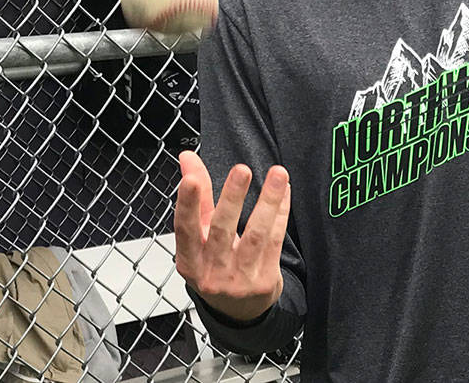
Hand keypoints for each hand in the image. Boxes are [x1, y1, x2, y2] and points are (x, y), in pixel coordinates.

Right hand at [174, 151, 291, 322]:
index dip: (187, 205)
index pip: (185, 230)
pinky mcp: (264, 280)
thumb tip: (187, 156)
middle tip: (241, 170)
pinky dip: (281, 212)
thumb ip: (196, 195)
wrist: (237, 311)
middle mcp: (212, 272)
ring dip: (268, 201)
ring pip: (255, 235)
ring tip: (277, 174)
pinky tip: (284, 191)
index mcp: (189, 260)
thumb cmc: (214, 265)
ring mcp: (239, 279)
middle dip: (231, 198)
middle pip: (221, 231)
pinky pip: (275, 240)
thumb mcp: (199, 236)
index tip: (191, 180)